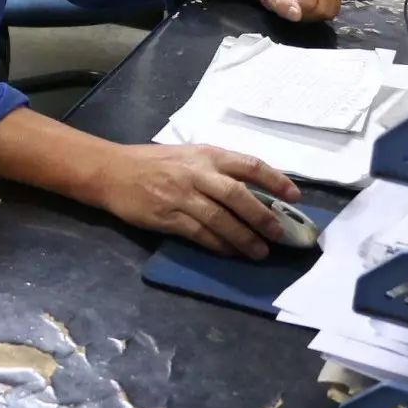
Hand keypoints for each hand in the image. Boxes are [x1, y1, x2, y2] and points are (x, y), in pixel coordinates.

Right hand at [88, 144, 300, 258]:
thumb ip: (217, 169)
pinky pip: (200, 234)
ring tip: (260, 252)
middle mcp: (197, 173)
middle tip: (279, 234)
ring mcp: (182, 195)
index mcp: (206, 154)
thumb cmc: (153, 162)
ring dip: (244, 238)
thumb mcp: (188, 155)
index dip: (275, 180)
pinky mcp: (168, 217)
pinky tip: (232, 253)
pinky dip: (220, 245)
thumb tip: (253, 192)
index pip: (248, 164)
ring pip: (221, 219)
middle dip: (262, 216)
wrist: (113, 172)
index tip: (295, 196)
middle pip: (238, 195)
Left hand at [253, 0, 341, 23]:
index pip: (309, 4)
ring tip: (302, 3)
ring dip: (315, 14)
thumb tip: (297, 16)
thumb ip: (280, 3)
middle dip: (307, 14)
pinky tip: (311, 3)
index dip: (295, 11)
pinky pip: (335, 10)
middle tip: (293, 5)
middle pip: (323, 9)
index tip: (286, 2)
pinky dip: (322, 11)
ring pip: (331, 11)